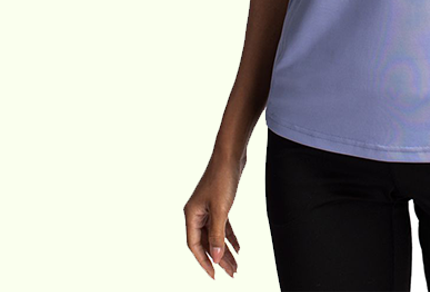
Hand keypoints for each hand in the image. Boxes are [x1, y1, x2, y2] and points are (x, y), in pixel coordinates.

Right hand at [183, 145, 247, 278]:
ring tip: (236, 266)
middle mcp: (197, 212)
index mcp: (192, 214)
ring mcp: (208, 208)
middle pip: (206, 242)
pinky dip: (230, 237)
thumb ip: (217, 235)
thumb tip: (216, 258)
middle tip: (231, 273)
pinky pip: (222, 226)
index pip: (195, 245)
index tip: (215, 275)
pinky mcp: (219, 203)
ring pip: (215, 235)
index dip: (204, 262)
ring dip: (225, 250)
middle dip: (218, 259)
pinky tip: (238, 247)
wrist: (231, 154)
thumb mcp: (221, 209)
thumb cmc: (222, 177)